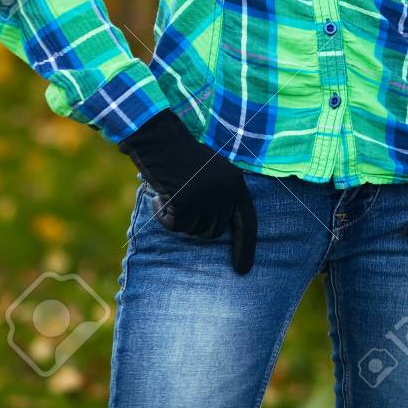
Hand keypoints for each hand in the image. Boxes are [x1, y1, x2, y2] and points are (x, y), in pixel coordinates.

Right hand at [117, 109, 256, 273]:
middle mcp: (226, 191)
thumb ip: (217, 197)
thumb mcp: (209, 173)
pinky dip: (163, 215)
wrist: (161, 137)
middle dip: (195, 224)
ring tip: (170, 192)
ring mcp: (207, 197)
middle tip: (180, 203)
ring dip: (178, 218)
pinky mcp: (187, 201)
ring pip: (193, 230)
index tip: (243, 270)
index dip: (245, 246)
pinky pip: (174, 224)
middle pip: (213, 232)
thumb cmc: (181, 154)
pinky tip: (160, 194)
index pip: (247, 221)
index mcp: (235, 182)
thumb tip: (216, 231)